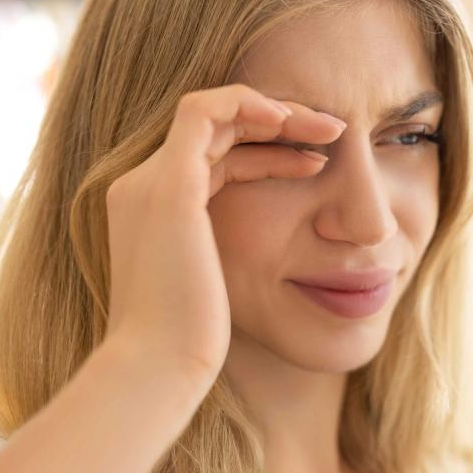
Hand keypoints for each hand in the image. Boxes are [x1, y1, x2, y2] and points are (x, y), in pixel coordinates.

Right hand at [101, 84, 345, 388]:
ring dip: (275, 112)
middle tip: (331, 130)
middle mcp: (141, 187)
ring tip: (329, 128)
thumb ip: (227, 256)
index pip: (214, 158)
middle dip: (277, 121)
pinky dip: (249, 105)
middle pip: (217, 129)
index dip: (267, 152)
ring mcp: (150, 182)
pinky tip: (294, 124)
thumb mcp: (214, 285)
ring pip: (214, 112)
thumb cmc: (191, 340)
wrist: (158, 367)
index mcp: (152, 211)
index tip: (315, 163)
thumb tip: (271, 259)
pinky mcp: (169, 185)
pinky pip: (206, 112)